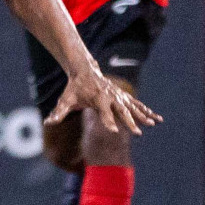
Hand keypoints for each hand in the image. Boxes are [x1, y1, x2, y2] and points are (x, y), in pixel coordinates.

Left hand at [47, 68, 161, 134]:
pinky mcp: (123, 96)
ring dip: (144, 115)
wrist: (85, 70)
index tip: (113, 131)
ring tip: (154, 124)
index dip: (107, 121)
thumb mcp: (65, 99)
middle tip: (137, 133)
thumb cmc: (74, 88)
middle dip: (130, 122)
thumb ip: (58, 112)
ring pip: (133, 107)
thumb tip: (47, 122)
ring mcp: (119, 96)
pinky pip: (137, 105)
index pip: (103, 112)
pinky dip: (147, 111)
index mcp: (98, 98)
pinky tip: (157, 119)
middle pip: (122, 111)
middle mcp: (111, 96)